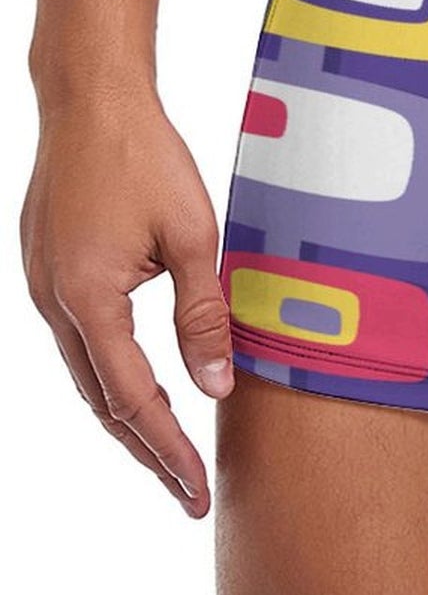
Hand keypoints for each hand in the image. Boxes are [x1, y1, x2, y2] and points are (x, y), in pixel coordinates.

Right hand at [20, 92, 233, 516]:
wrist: (91, 101)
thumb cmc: (146, 158)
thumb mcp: (195, 236)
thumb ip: (204, 315)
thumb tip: (217, 387)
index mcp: (89, 300)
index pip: (133, 401)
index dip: (167, 451)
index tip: (194, 492)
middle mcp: (54, 303)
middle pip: (102, 403)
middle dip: (146, 451)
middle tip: (185, 493)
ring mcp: (43, 288)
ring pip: (88, 376)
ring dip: (128, 418)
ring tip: (169, 455)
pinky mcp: (48, 270)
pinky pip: (82, 342)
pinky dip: (112, 377)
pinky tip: (141, 388)